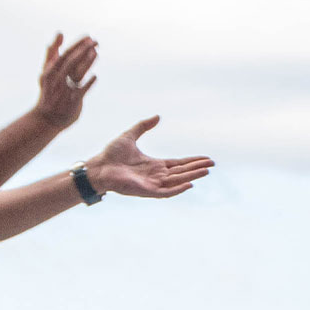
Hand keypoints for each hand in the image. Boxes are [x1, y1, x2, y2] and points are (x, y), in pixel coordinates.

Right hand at [32, 34, 99, 129]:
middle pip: (69, 61)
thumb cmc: (49, 92)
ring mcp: (63, 90)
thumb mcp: (47, 71)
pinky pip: (80, 91)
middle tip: (95, 41)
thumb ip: (53, 52)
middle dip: (82, 50)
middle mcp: (56, 79)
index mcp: (51, 71)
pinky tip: (95, 76)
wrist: (46, 118)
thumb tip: (60, 33)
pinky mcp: (71, 101)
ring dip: (85, 63)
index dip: (77, 45)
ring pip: (75, 74)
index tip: (88, 36)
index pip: (65, 55)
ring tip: (96, 53)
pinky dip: (87, 83)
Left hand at [85, 117, 214, 199]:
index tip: (206, 158)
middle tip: (212, 164)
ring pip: (177, 181)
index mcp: (155, 165)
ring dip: (192, 176)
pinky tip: (190, 184)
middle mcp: (156, 176)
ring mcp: (152, 184)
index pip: (178, 164)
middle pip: (182, 172)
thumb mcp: (130, 135)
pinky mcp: (146, 191)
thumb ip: (143, 126)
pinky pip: (166, 192)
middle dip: (197, 168)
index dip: (192, 161)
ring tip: (206, 171)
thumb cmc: (111, 154)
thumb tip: (157, 116)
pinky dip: (178, 189)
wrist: (98, 166)